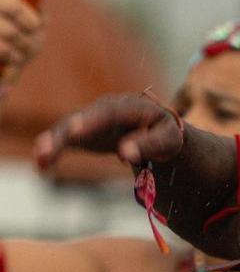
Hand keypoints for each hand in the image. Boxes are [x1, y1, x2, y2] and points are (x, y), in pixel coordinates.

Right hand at [0, 0, 49, 72]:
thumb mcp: (35, 31)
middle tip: (32, 31)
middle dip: (29, 24)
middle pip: (15, 7)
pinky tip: (7, 59)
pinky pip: (4, 48)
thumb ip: (39, 9)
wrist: (2, 74)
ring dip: (22, 47)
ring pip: (11, 32)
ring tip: (17, 52)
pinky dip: (11, 58)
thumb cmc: (20, 49)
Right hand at [33, 93, 182, 171]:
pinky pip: (66, 140)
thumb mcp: (168, 140)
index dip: (91, 121)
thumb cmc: (165, 134)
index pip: (110, 113)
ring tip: (40, 156)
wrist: (156, 130)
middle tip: (48, 146)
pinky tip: (42, 164)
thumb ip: (150, 144)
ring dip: (54, 141)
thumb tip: (126, 153)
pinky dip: (54, 150)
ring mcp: (93, 118)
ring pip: (70, 127)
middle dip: (66, 132)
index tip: (76, 132)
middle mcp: (107, 108)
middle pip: (84, 118)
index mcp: (131, 107)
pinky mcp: (84, 131)